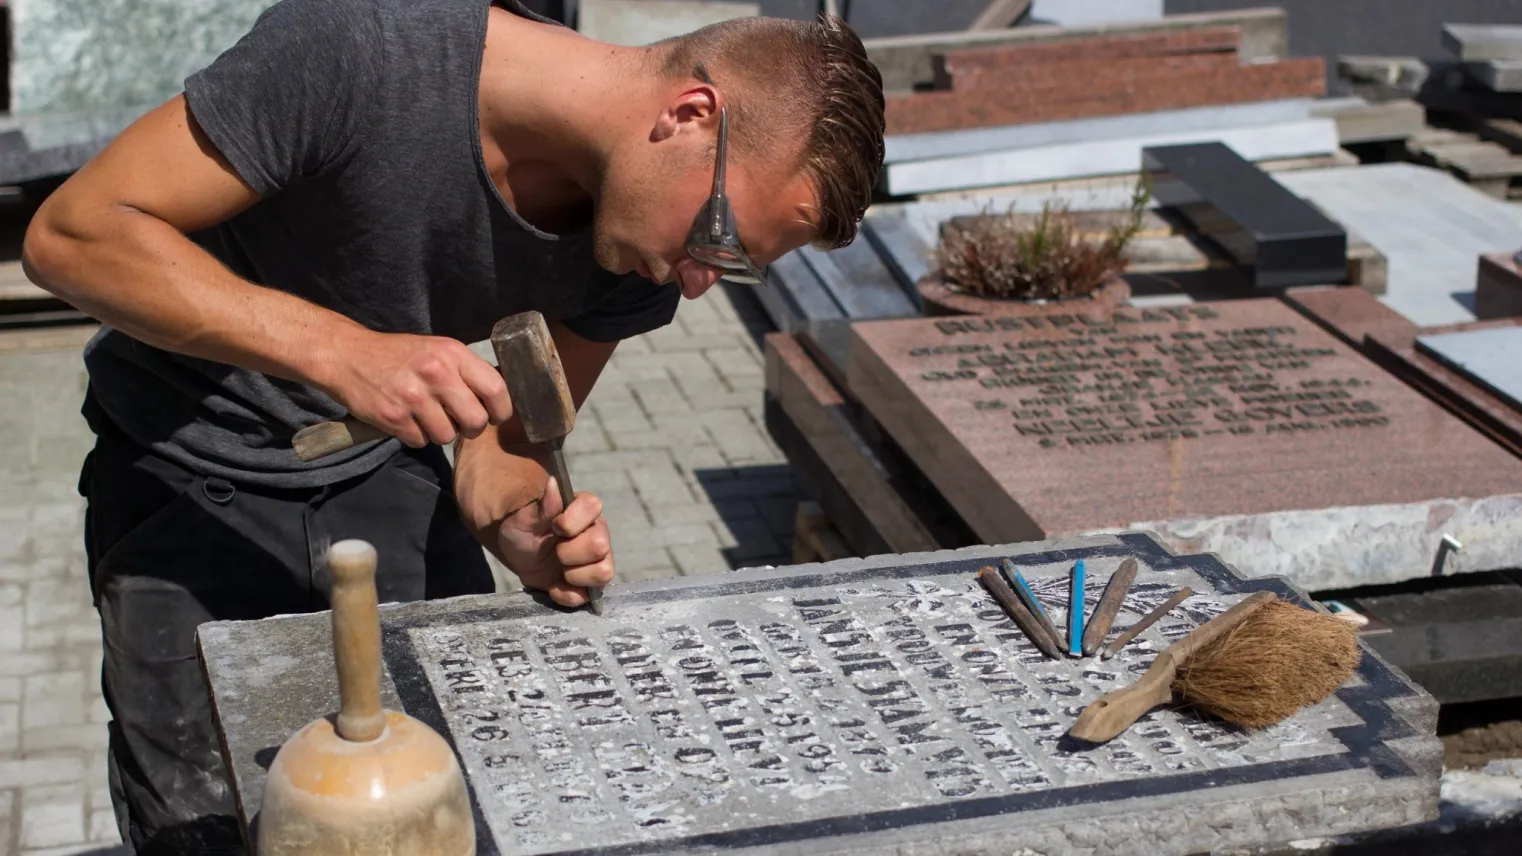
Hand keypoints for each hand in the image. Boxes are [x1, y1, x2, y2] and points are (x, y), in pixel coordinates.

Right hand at [313, 328, 510, 447]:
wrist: (348, 356)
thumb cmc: (400, 355)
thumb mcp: (437, 350)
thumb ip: (465, 371)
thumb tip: (498, 399)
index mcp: (453, 353)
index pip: (496, 389)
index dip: (501, 409)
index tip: (495, 416)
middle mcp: (436, 373)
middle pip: (476, 420)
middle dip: (471, 428)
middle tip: (460, 422)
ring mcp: (413, 396)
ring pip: (448, 436)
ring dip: (441, 433)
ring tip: (428, 417)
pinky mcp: (393, 417)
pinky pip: (421, 441)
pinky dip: (416, 436)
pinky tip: (407, 419)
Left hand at [497, 477, 613, 607]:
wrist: (518, 550)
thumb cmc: (524, 526)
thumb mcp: (526, 516)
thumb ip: (543, 505)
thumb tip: (553, 484)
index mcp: (585, 510)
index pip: (593, 508)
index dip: (570, 521)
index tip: (554, 527)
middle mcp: (597, 533)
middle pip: (600, 545)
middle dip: (569, 552)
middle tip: (554, 551)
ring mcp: (597, 561)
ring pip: (603, 573)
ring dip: (573, 575)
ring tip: (558, 569)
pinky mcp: (589, 585)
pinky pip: (587, 596)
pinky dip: (566, 594)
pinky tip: (555, 585)